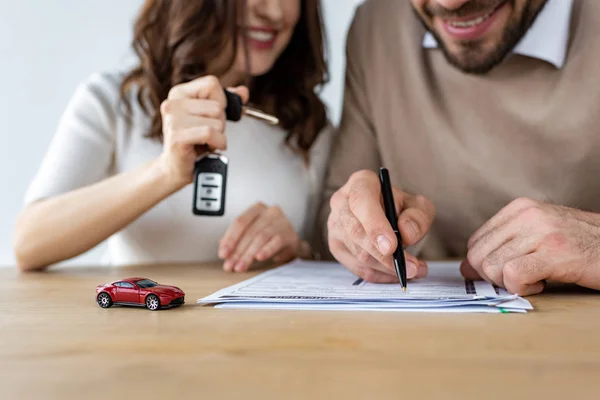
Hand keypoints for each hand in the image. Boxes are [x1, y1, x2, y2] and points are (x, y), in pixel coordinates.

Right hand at [157, 75, 248, 186]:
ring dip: (218, 136)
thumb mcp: (210, 117)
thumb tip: (243, 92)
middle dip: (220, 123)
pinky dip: (217, 143)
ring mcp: (173, 120)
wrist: (176, 168)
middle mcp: (173, 103)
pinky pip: (210, 133)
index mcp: (179, 93)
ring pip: (217, 121)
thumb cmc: (193, 143)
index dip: (220, 102)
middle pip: (217, 106)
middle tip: (206, 134)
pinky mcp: (177, 136)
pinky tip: (209, 147)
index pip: (212, 84)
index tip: (211, 116)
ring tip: (205, 142)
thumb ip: (226, 102)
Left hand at [218, 203, 306, 271]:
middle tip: (230, 265)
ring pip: (261, 237)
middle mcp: (270, 212)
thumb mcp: (250, 235)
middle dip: (238, 251)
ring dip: (248, 255)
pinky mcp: (290, 234)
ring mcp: (281, 221)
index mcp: (257, 209)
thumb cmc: (269, 237)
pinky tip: (259, 258)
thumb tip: (223, 251)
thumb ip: (236, 239)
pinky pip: (276, 242)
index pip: (240, 222)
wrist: (291, 243)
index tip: (223, 254)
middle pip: (250, 232)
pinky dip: (266, 250)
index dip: (230, 239)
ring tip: (241, 266)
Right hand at [327, 170, 434, 282]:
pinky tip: (398, 274)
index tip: (391, 247)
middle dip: (384, 256)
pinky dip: (381, 275)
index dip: (375, 226)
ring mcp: (335, 226)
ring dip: (388, 268)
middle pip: (357, 233)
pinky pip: (358, 268)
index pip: (361, 202)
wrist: (386, 213)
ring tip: (415, 270)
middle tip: (411, 268)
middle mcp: (341, 202)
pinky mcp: (336, 247)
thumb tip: (407, 234)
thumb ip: (417, 216)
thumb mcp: (418, 205)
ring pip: (359, 254)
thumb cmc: (400, 207)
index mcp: (360, 183)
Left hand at [461, 198, 599, 295]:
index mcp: (519, 208)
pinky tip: (542, 283)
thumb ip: (502, 247)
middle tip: (520, 279)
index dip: (483, 265)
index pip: (475, 241)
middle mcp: (527, 215)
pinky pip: (513, 275)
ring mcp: (541, 232)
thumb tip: (465, 268)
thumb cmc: (580, 245)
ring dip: (510, 283)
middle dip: (492, 277)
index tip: (503, 273)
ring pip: (492, 266)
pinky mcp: (555, 253)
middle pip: (478, 256)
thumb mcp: (538, 236)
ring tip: (536, 278)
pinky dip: (522, 287)